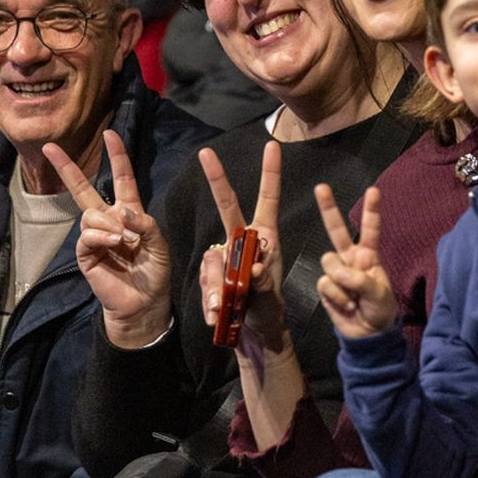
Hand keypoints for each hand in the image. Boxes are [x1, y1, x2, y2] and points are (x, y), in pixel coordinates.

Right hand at [47, 130, 170, 348]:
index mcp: (129, 213)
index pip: (121, 179)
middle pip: (83, 189)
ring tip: (125, 240)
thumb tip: (122, 211)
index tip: (110, 134)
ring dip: (109, 223)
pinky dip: (102, 236)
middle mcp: (108, 220)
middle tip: (50, 148)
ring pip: (90, 214)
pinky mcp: (86, 254)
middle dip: (66, 167)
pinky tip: (114, 243)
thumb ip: (145, 223)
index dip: (117, 157)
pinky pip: (87, 235)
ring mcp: (95, 237)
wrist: (145, 302)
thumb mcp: (159, 243)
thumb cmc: (154, 272)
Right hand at [199, 142, 286, 355]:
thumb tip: (255, 266)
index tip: (272, 145)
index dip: (270, 173)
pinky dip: (210, 299)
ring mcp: (224, 255)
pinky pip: (205, 280)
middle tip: (206, 153)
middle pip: (227, 206)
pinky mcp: (210, 273)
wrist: (254, 333)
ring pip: (213, 258)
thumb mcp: (271, 296)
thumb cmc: (269, 309)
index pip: (267, 200)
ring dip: (217, 284)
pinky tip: (216, 313)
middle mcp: (241, 240)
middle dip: (217, 179)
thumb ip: (264, 282)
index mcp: (264, 237)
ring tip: (222, 307)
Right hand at [315, 185, 395, 338]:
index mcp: (368, 256)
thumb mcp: (379, 294)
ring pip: (329, 262)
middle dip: (328, 208)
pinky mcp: (325, 287)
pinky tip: (346, 305)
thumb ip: (359, 279)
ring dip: (342, 282)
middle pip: (336, 230)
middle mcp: (350, 259)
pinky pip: (325, 283)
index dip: (371, 211)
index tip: (374, 190)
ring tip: (355, 298)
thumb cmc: (380, 310)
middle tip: (320, 187)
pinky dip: (337, 296)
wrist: (367, 334)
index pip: (370, 230)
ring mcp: (336, 272)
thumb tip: (337, 272)